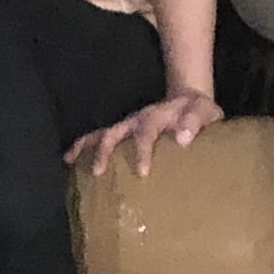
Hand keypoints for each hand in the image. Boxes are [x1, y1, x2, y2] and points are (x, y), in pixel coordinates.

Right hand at [72, 90, 223, 175]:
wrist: (186, 100)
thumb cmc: (197, 112)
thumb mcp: (205, 113)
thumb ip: (195, 122)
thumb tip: (182, 139)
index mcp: (155, 115)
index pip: (146, 132)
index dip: (143, 151)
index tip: (142, 172)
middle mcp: (135, 119)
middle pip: (114, 132)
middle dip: (104, 151)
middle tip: (98, 171)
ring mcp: (126, 125)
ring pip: (101, 134)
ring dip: (87, 148)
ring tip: (70, 163)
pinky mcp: (121, 132)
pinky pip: (97, 138)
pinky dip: (82, 147)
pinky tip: (68, 161)